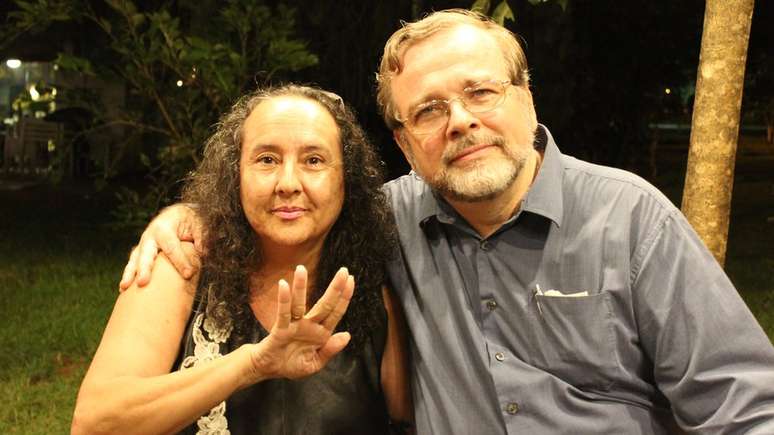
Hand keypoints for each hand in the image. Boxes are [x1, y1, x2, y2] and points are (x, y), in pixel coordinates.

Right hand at [119, 203, 202, 289]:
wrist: (177, 214)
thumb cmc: (188, 220)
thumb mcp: (198, 223)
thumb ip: (201, 236)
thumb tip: (203, 252)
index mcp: (164, 228)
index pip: (172, 247)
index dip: (180, 261)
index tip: (189, 274)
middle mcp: (150, 236)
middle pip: (146, 254)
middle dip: (144, 269)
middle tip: (143, 282)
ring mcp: (143, 244)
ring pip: (135, 259)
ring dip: (130, 274)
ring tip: (124, 287)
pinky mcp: (141, 251)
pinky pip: (133, 264)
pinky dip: (128, 275)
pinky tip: (124, 288)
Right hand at [249, 266, 354, 381]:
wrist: (270, 370)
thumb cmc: (292, 364)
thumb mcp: (315, 363)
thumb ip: (330, 350)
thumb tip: (347, 335)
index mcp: (321, 333)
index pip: (335, 312)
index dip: (344, 298)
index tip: (351, 280)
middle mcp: (310, 325)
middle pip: (324, 304)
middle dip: (335, 288)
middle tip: (343, 270)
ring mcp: (295, 325)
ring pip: (300, 303)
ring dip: (301, 286)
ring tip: (301, 268)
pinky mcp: (280, 329)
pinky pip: (283, 313)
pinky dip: (283, 300)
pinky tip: (284, 285)